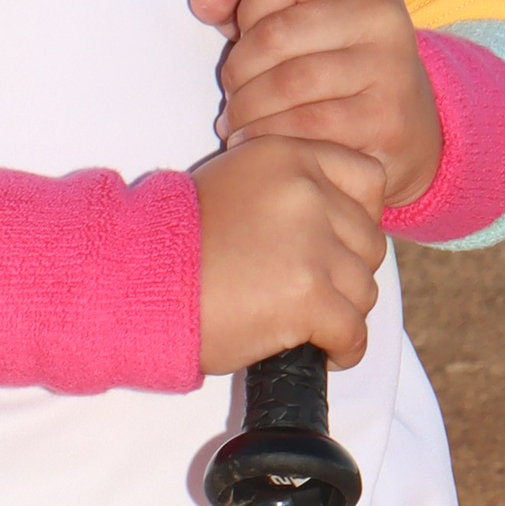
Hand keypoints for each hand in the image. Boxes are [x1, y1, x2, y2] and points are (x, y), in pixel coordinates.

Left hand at [190, 0, 440, 208]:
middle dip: (238, 71)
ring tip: (237, 122)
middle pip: (277, 34)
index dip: (248, 8)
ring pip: (285, 85)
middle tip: (232, 95)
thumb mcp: (303, 23)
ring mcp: (389, 69)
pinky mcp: (384, 121)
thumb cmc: (340, 70)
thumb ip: (248, 3)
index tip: (244, 38)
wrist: (409, 134)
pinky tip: (257, 143)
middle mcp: (383, 18)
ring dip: (245, 110)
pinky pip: (303, 128)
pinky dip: (266, 138)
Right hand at [193, 138, 386, 374]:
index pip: (367, 178)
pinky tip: (321, 349)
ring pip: (364, 289)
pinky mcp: (309, 297)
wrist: (136, 280)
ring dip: (342, 311)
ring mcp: (310, 246)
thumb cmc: (175, 242)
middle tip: (313, 289)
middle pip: (368, 241)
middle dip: (347, 271)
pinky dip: (343, 349)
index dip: (359, 217)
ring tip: (307, 321)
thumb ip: (288, 191)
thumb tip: (338, 225)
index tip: (338, 242)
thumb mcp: (234, 183)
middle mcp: (305, 193)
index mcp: (288, 156)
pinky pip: (354, 332)